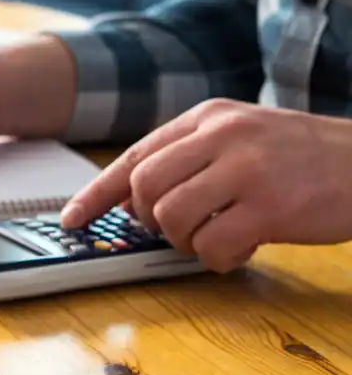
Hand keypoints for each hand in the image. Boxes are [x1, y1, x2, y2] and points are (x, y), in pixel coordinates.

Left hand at [60, 98, 351, 271]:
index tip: (72, 218)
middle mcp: (222, 135)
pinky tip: (243, 249)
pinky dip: (217, 258)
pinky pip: (213, 245)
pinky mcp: (271, 206)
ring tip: (215, 237)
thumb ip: (186, 160)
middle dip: (148, 219)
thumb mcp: (240, 139)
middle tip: (173, 229)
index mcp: (208, 116)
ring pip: (172, 216)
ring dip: (185, 241)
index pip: (135, 155)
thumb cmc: (302, 157)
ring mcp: (247, 168)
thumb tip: (128, 200)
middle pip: (144, 186)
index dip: (96, 192)